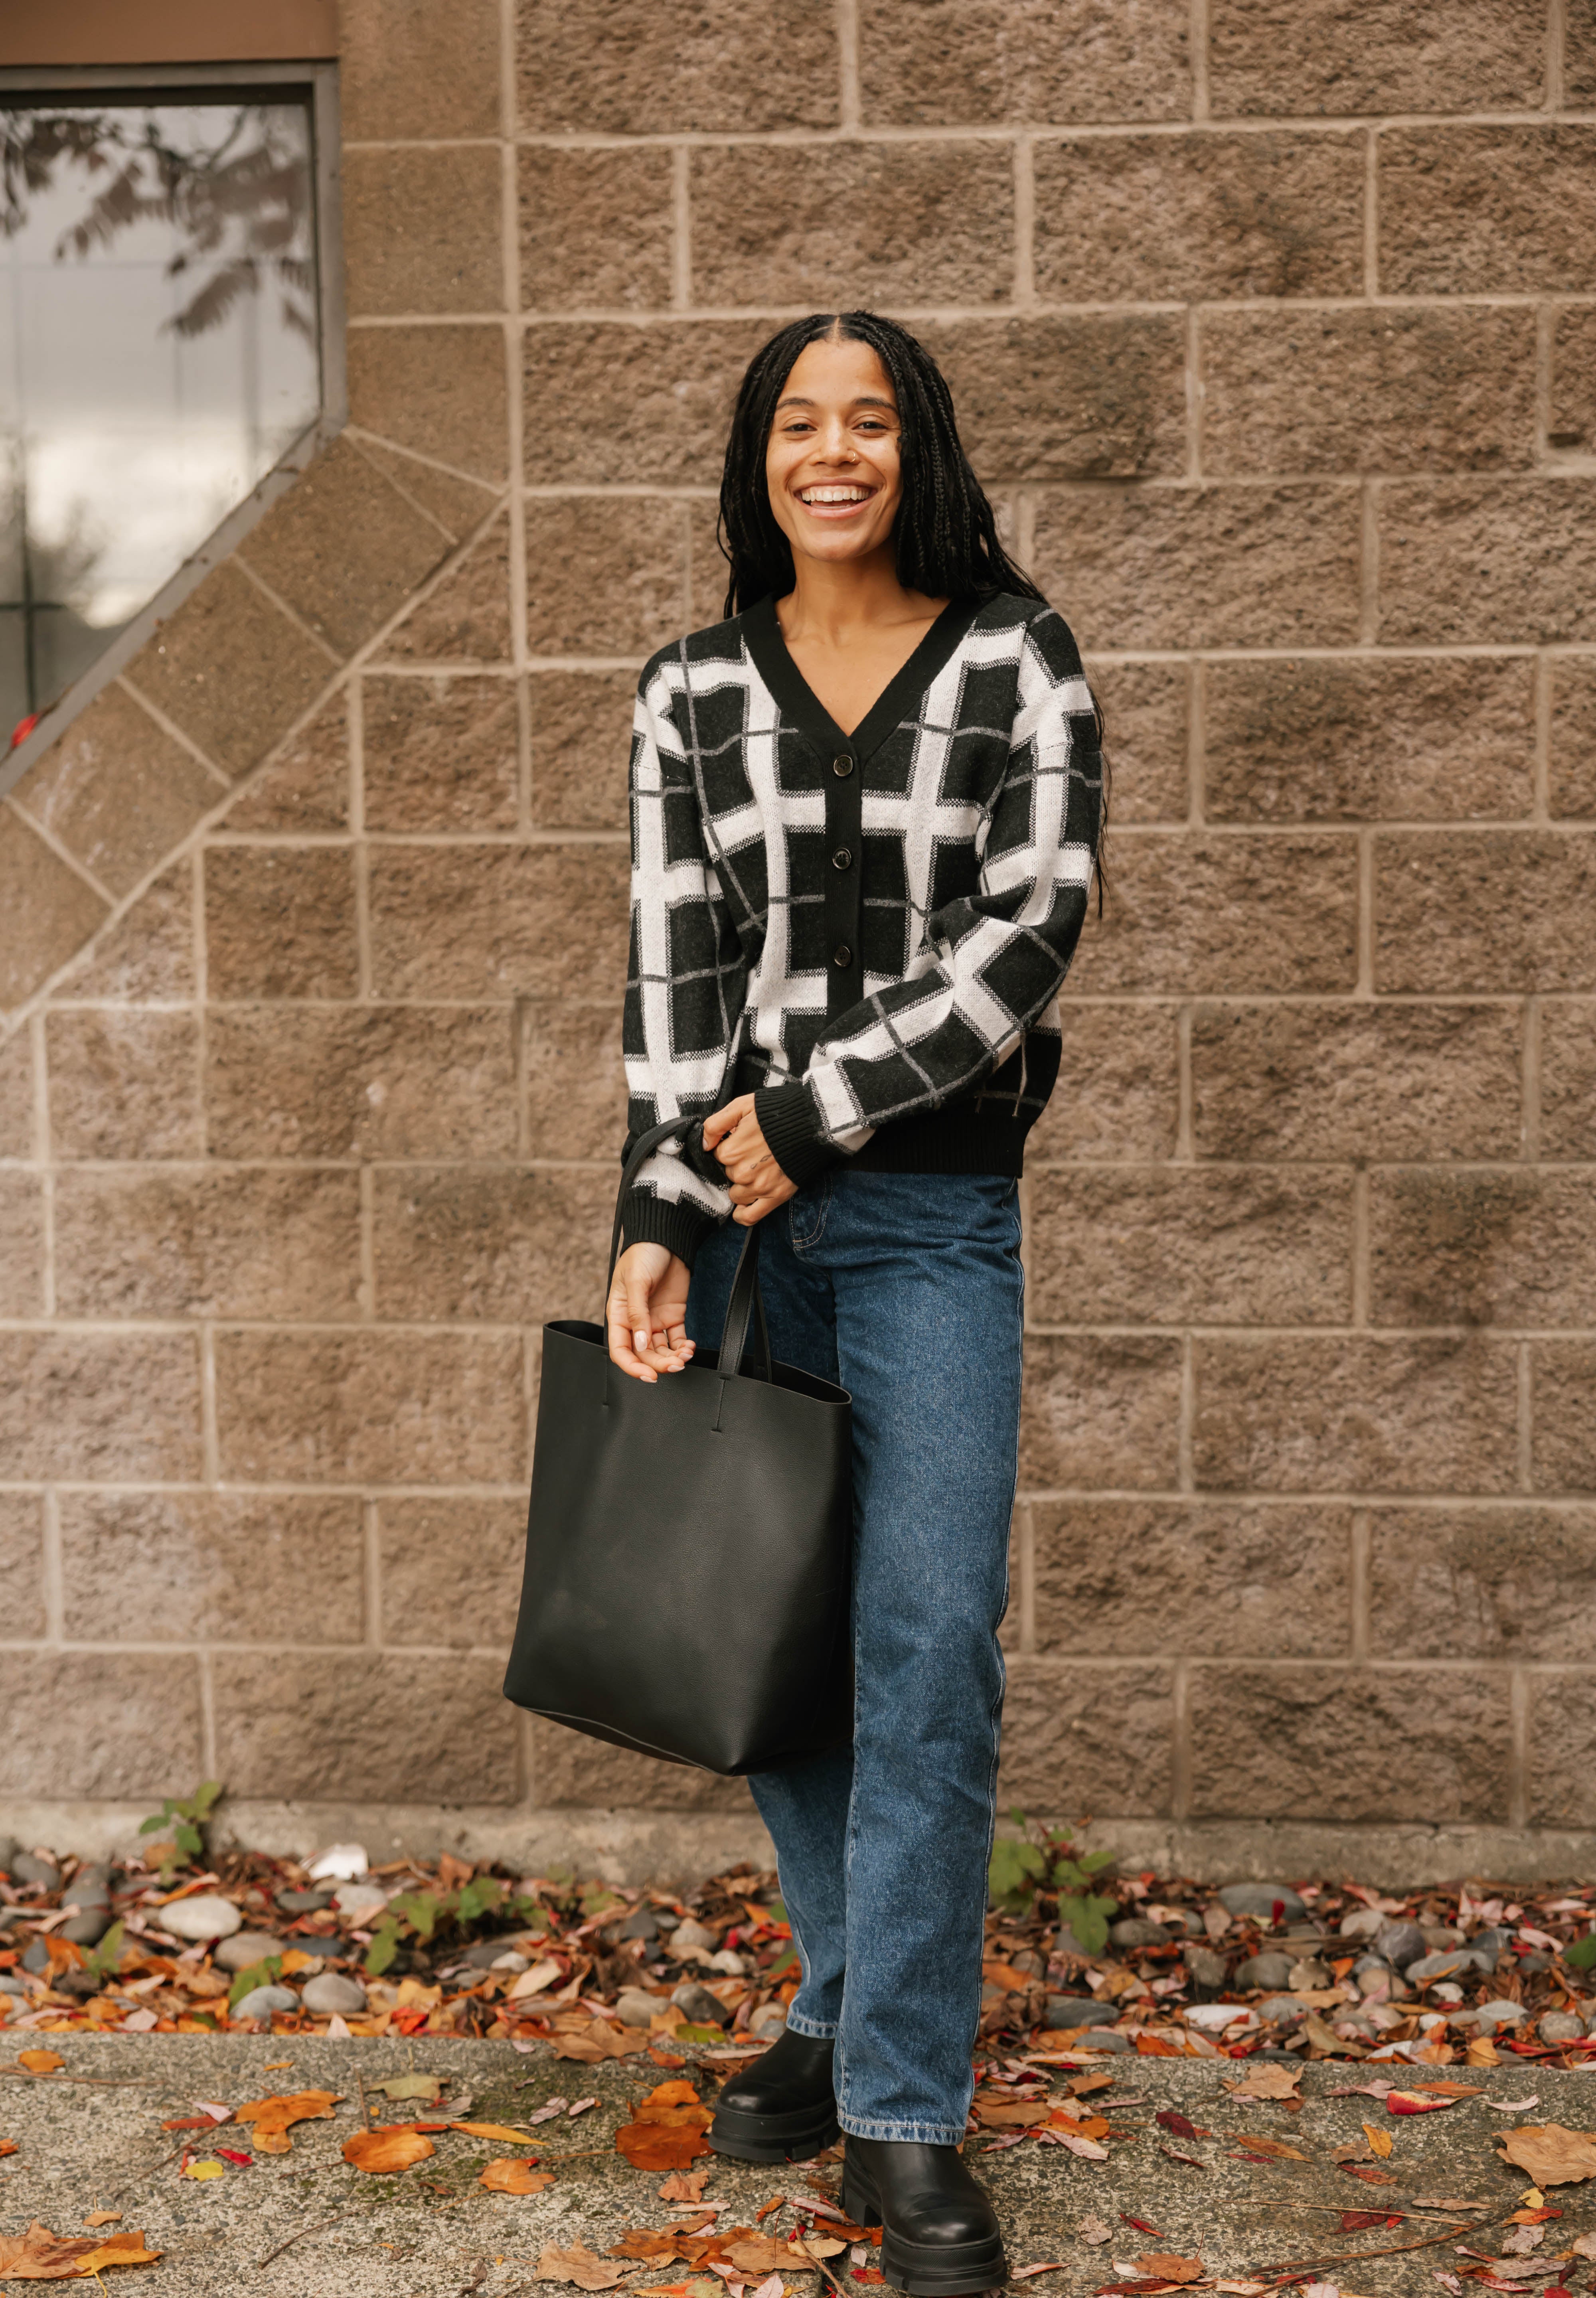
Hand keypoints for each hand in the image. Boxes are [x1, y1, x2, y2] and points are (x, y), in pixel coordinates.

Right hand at [607, 1243, 692, 1384]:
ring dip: (673, 1357)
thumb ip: (637, 1314)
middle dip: (659, 1364)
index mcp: (619, 1315)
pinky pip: (677, 1338)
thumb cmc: (643, 1254)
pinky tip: (689, 1346)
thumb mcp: (636, 1282)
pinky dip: (683, 1346)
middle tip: (676, 1365)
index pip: (621, 1350)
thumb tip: (640, 1343)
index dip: (632, 1367)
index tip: (649, 1376)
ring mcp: (655, 1319)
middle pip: (644, 1354)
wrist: (667, 1238)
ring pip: (662, 1350)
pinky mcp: (673, 1315)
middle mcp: (636, 1322)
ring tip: (685, 1355)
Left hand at [703, 1094, 797, 1226]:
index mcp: (731, 1151)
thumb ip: (715, 1124)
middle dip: (736, 1165)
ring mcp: (759, 1187)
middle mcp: (742, 1173)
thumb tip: (703, 1144)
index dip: (728, 1147)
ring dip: (741, 1186)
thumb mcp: (741, 1106)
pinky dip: (742, 1214)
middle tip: (754, 1153)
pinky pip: (749, 1217)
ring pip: (735, 1195)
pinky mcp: (775, 1197)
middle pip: (727, 1175)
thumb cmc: (775, 1112)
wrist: (811, 1122)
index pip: (717, 1156)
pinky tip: (744, 1205)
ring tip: (757, 1171)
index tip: (741, 1141)